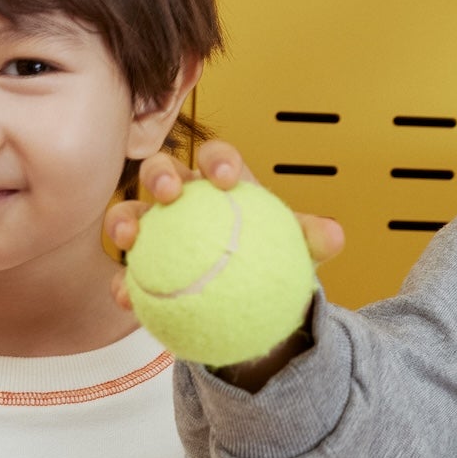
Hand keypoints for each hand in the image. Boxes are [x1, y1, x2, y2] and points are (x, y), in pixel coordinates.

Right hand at [105, 140, 344, 344]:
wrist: (248, 300)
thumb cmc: (269, 257)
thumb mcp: (295, 250)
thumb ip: (312, 239)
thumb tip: (333, 236)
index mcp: (218, 182)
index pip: (216, 157)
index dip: (216, 159)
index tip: (225, 179)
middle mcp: (182, 198)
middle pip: (162, 172)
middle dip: (161, 174)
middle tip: (169, 193)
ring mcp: (156, 229)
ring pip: (132, 214)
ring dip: (124, 220)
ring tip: (129, 240)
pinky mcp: (140, 265)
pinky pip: (126, 271)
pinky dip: (122, 283)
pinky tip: (125, 298)